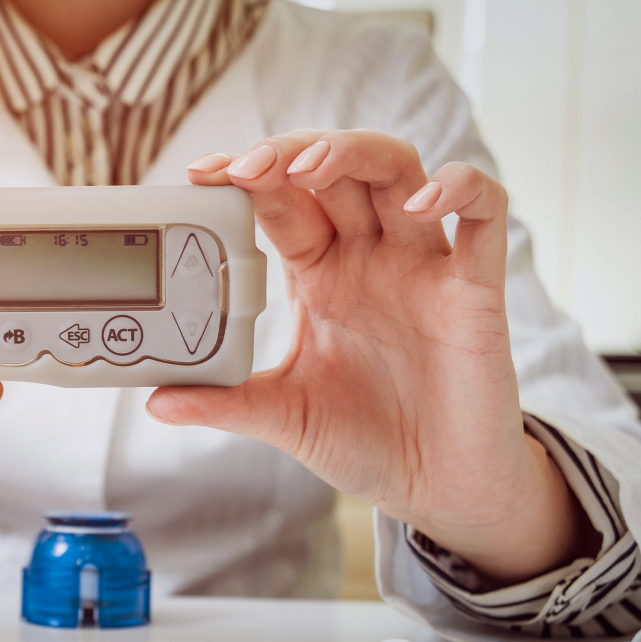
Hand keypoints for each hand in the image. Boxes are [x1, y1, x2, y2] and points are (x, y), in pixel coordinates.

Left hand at [159, 130, 594, 585]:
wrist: (437, 488)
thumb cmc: (366, 441)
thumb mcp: (283, 416)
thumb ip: (225, 403)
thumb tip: (155, 401)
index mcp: (320, 275)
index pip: (281, 201)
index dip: (246, 176)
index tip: (202, 172)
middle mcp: (370, 257)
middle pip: (335, 169)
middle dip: (289, 153)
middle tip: (244, 168)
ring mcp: (423, 265)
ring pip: (399, 170)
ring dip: (353, 153)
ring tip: (309, 167)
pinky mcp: (476, 289)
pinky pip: (485, 212)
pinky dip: (460, 189)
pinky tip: (421, 203)